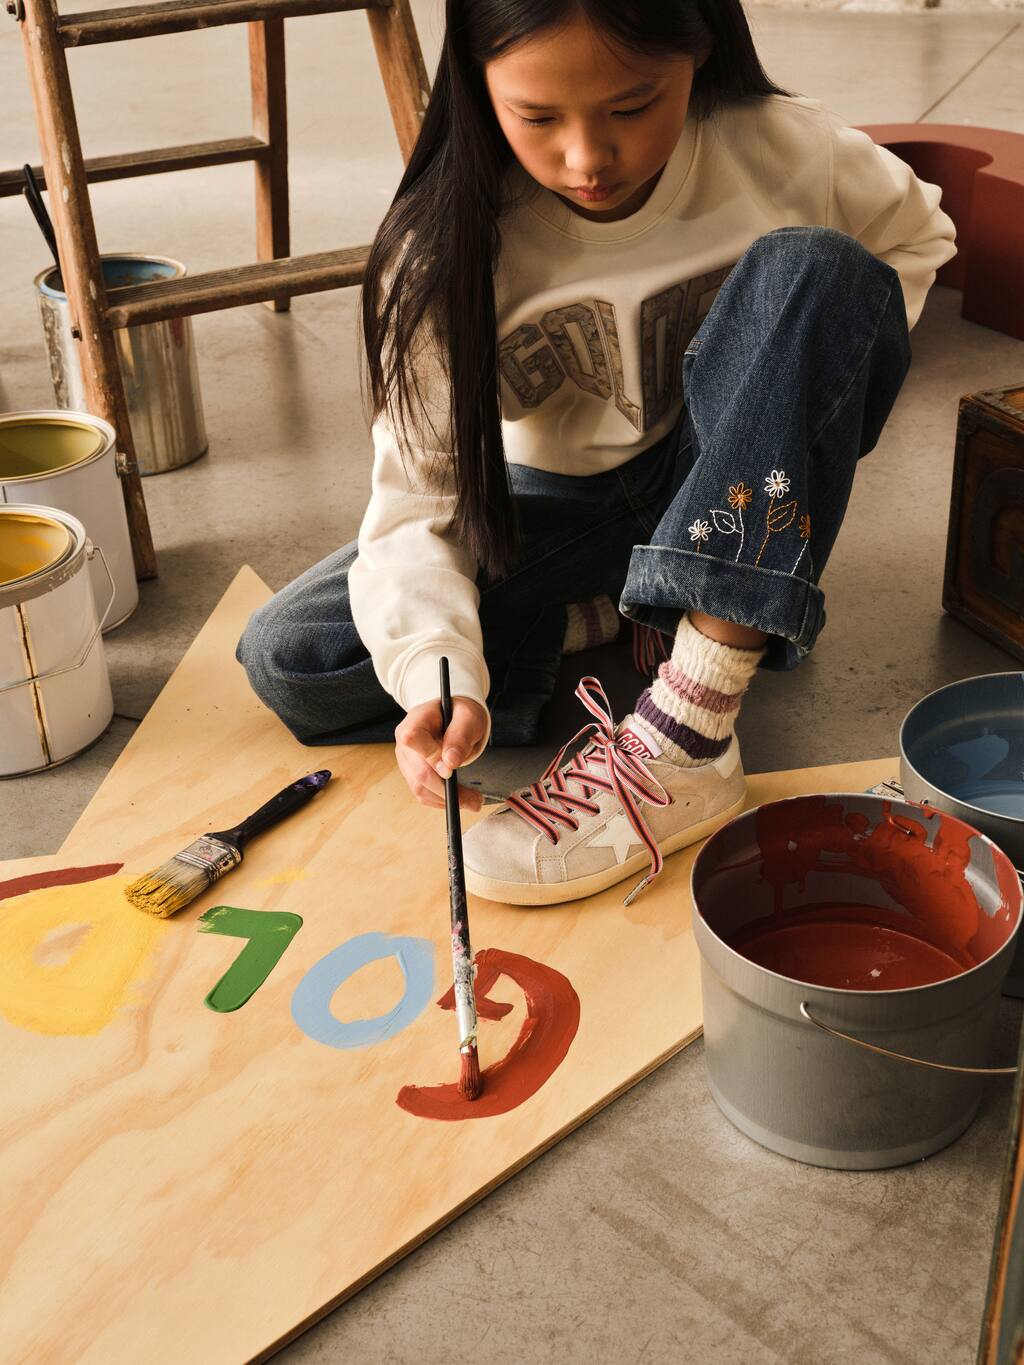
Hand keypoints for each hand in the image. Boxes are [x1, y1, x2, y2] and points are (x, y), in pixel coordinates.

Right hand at [395, 695, 488, 811]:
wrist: (454, 717)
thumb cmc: (460, 714)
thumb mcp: (468, 718)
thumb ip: (460, 736)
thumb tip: (451, 762)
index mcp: (415, 721)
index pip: (412, 739)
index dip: (431, 757)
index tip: (452, 769)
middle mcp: (404, 743)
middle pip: (418, 772)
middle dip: (447, 790)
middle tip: (475, 799)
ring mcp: (406, 760)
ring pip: (420, 787)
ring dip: (447, 799)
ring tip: (472, 801)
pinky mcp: (411, 774)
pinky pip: (423, 793)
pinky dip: (442, 800)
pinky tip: (460, 798)